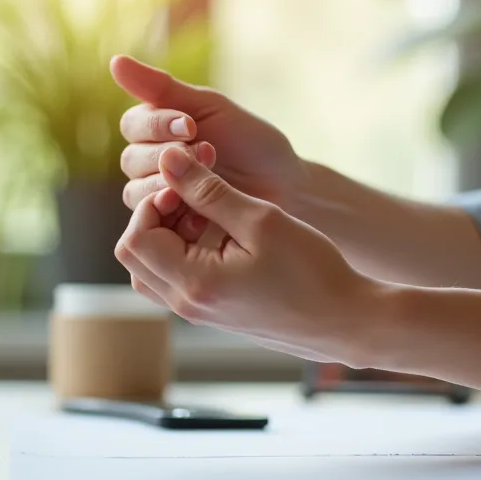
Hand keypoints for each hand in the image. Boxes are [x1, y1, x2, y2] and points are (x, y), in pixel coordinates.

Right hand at [112, 56, 305, 240]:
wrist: (285, 188)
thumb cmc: (251, 144)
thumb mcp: (211, 108)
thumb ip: (162, 88)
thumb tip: (115, 61)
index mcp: (158, 131)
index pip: (132, 125)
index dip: (156, 124)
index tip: (191, 125)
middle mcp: (151, 163)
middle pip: (131, 158)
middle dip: (169, 155)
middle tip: (207, 152)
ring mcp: (158, 196)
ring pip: (136, 191)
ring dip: (169, 184)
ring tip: (207, 180)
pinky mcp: (169, 226)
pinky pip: (152, 222)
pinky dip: (174, 212)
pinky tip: (201, 208)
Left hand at [114, 146, 379, 366]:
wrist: (346, 320)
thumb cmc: (312, 272)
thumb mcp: (260, 220)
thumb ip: (209, 190)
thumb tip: (169, 159)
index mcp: (194, 284)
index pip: (135, 239)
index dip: (152, 203)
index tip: (188, 184)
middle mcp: (188, 305)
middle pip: (134, 256)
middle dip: (154, 217)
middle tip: (194, 195)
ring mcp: (199, 312)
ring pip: (151, 269)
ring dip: (168, 234)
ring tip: (208, 213)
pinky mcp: (214, 311)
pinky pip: (176, 280)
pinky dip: (184, 251)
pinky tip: (221, 234)